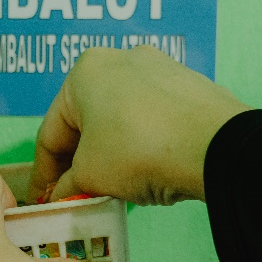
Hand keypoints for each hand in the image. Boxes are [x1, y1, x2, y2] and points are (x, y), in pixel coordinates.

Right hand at [29, 45, 251, 204]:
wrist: (216, 147)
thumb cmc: (139, 151)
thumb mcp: (90, 176)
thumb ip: (67, 187)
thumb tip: (63, 197)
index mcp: (84, 72)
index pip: (51, 132)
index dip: (44, 174)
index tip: (45, 201)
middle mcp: (121, 59)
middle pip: (87, 123)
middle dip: (81, 163)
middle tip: (78, 197)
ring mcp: (161, 69)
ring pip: (122, 121)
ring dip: (112, 155)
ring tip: (114, 190)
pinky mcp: (191, 87)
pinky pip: (154, 121)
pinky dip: (144, 146)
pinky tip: (149, 173)